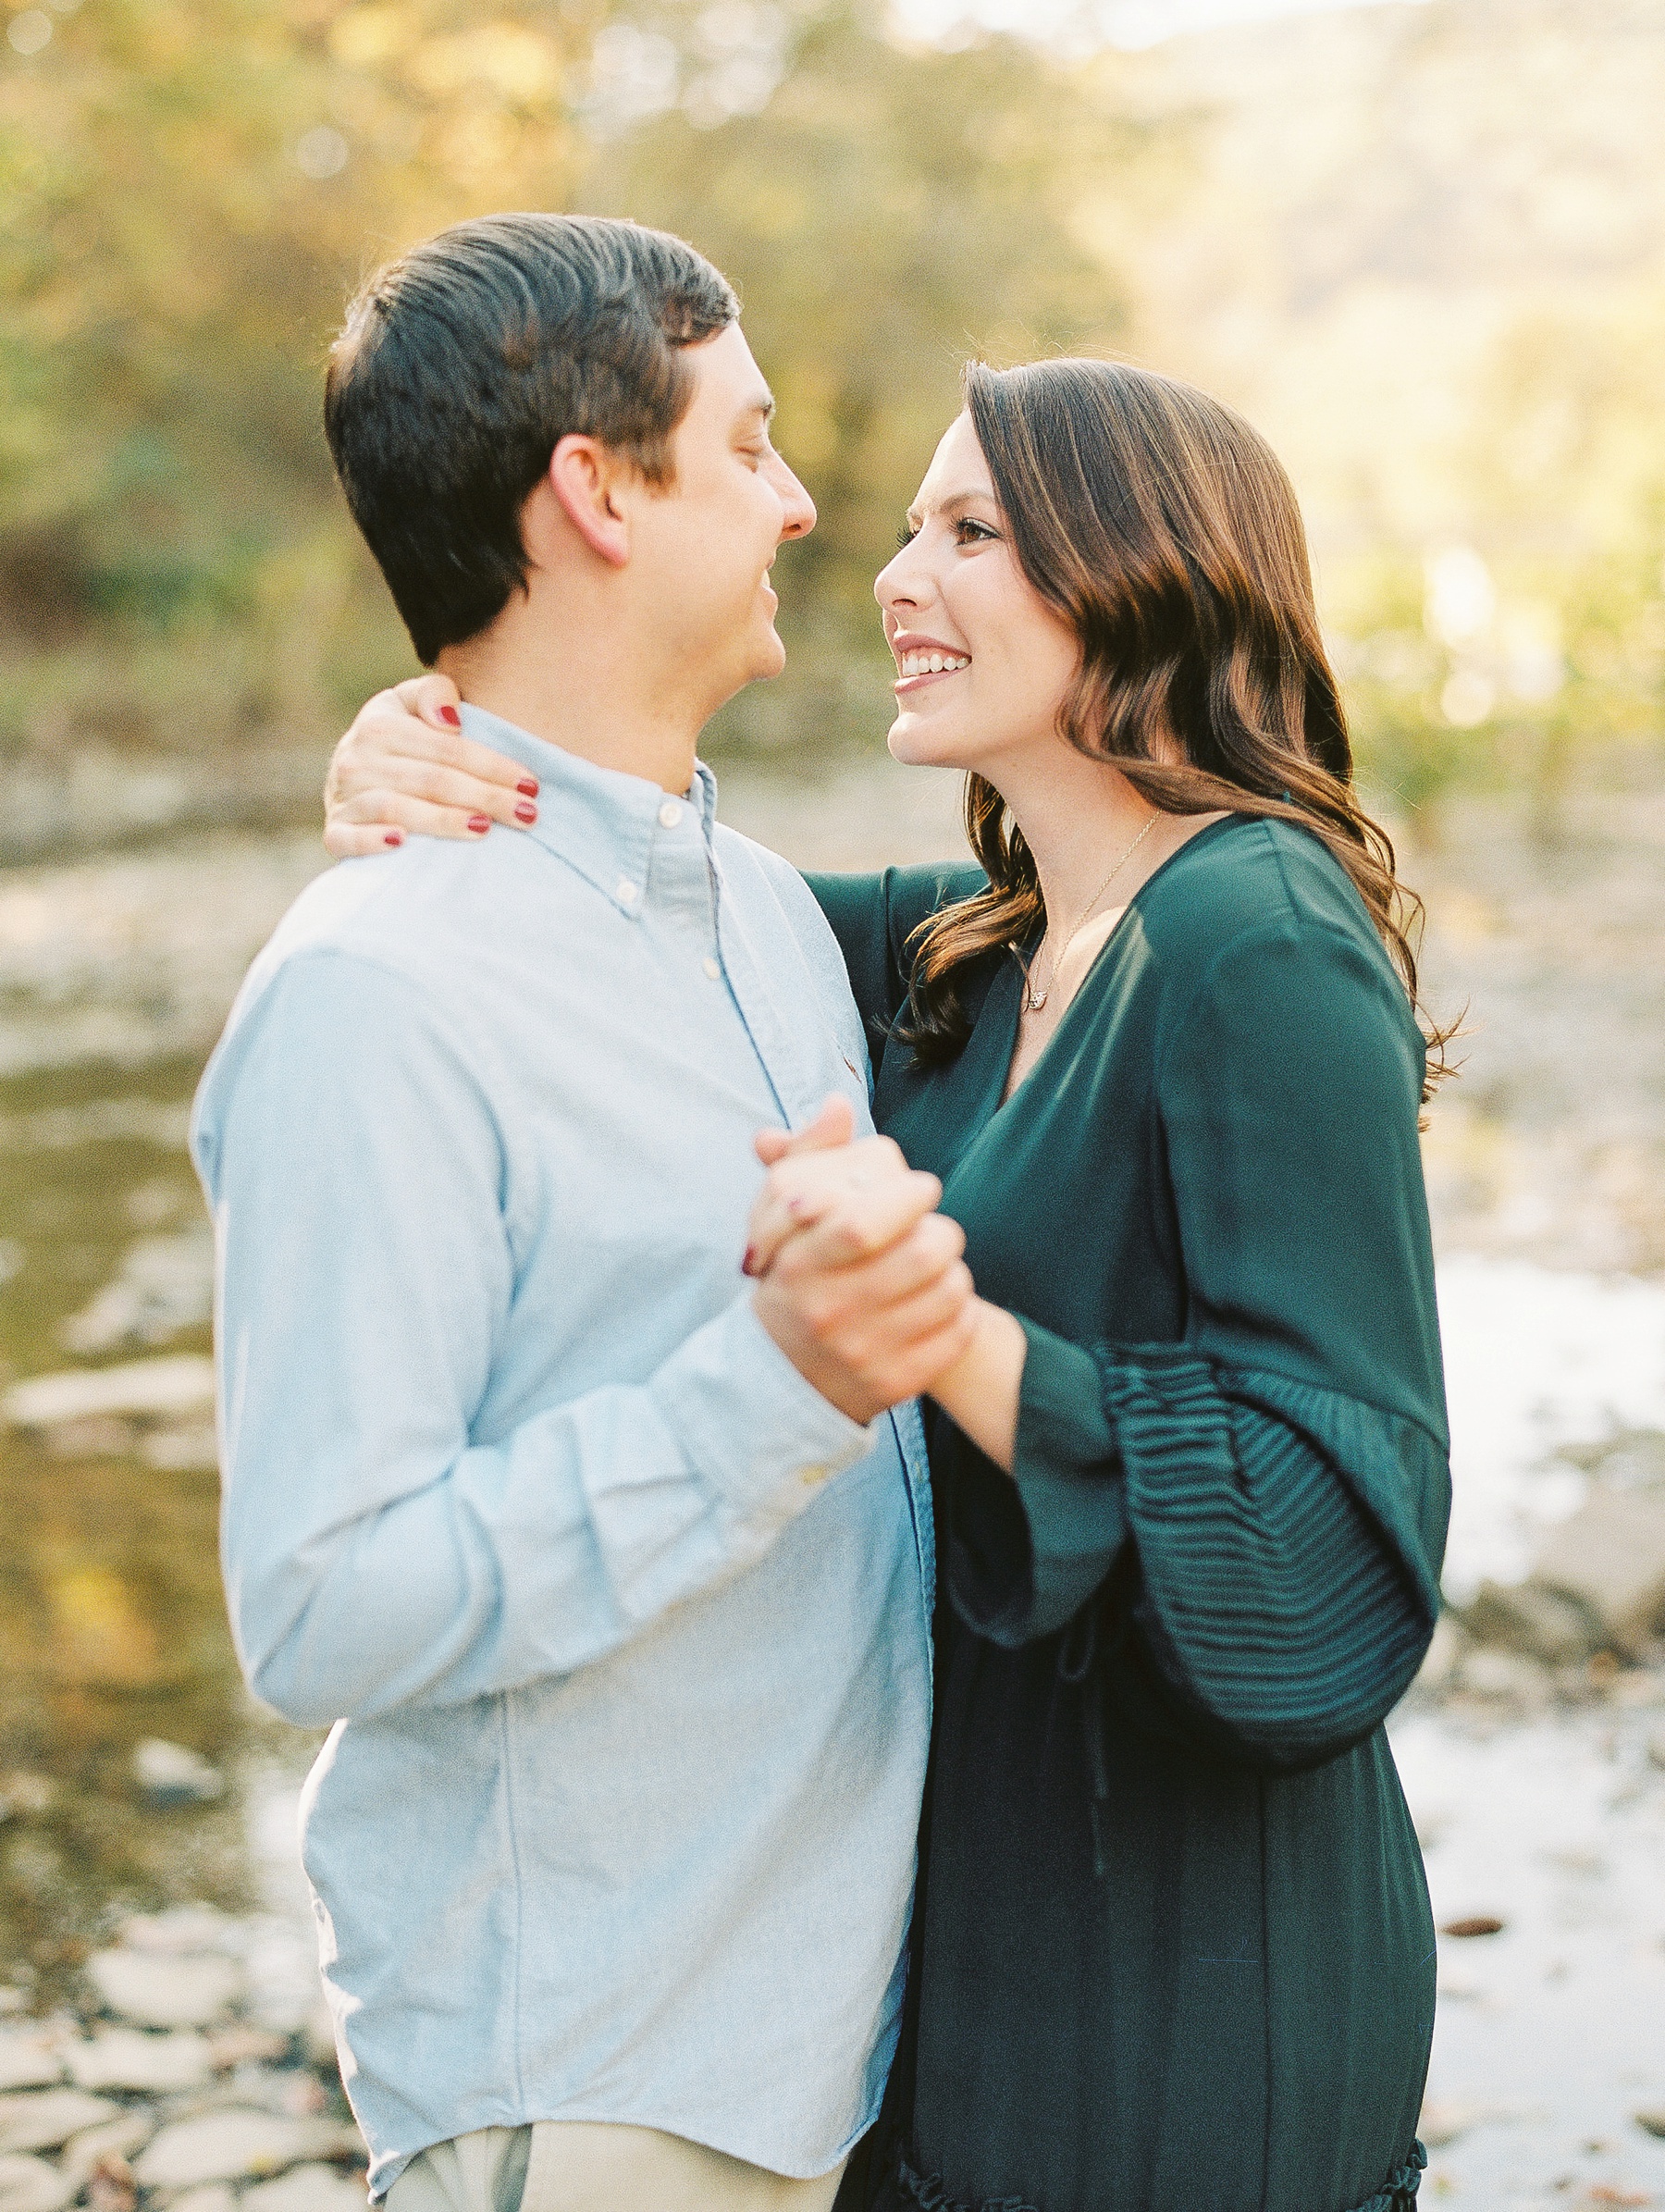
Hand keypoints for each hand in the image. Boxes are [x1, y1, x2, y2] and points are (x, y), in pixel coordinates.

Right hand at [322, 672, 539, 856]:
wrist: (347, 774)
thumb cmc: (398, 741)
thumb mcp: (408, 703)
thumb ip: (433, 694)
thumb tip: (451, 721)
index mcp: (380, 725)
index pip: (447, 749)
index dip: (491, 766)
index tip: (530, 785)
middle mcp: (357, 760)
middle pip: (431, 780)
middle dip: (484, 797)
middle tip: (527, 816)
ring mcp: (343, 798)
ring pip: (398, 808)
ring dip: (443, 821)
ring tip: (484, 830)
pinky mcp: (334, 832)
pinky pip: (347, 839)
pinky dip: (372, 842)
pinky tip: (403, 845)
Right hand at [747, 1097, 977, 1423]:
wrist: (781, 1377)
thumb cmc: (792, 1275)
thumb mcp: (781, 1217)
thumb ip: (808, 1154)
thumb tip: (838, 1103)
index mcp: (798, 1265)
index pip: (861, 1223)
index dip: (907, 1196)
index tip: (922, 1187)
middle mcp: (827, 1313)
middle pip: (922, 1254)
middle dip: (942, 1230)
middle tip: (934, 1227)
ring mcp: (862, 1353)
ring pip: (950, 1290)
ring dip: (954, 1268)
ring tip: (935, 1265)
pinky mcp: (895, 1384)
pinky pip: (957, 1332)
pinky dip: (960, 1311)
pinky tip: (937, 1304)